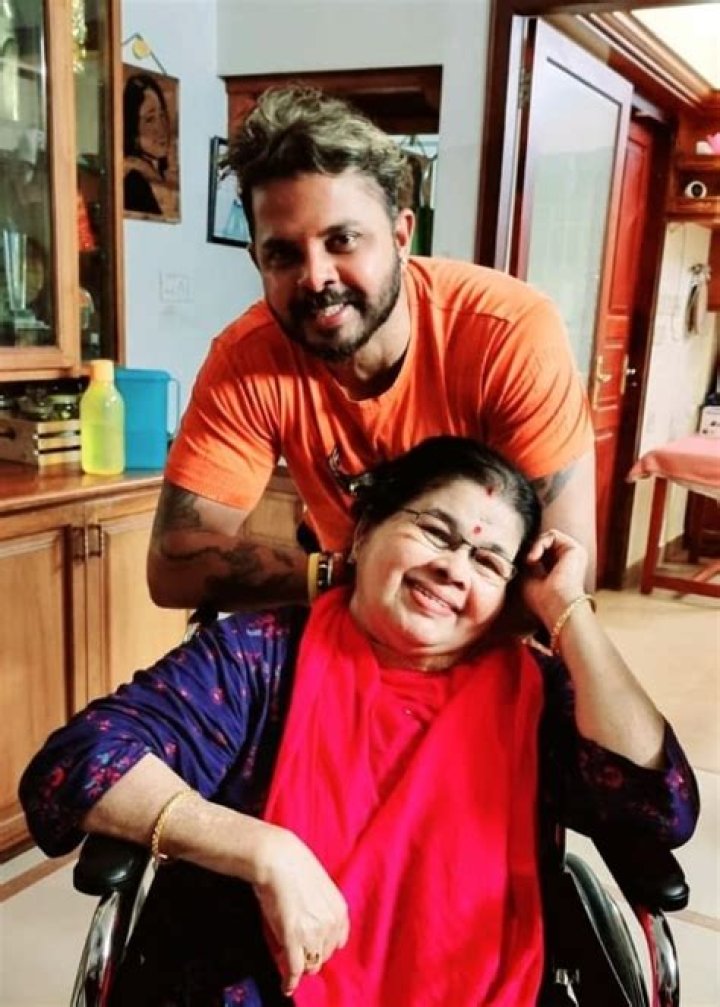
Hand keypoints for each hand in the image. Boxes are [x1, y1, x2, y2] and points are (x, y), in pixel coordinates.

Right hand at [251, 824, 349, 995]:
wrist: (278, 857)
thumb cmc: (294, 866)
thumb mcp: (320, 887)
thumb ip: (322, 909)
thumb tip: (312, 927)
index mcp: (339, 910)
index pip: (337, 942)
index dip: (324, 946)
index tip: (314, 948)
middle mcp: (331, 924)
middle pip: (324, 955)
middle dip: (311, 955)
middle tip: (296, 952)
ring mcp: (313, 932)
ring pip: (311, 964)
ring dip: (301, 966)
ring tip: (289, 964)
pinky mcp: (293, 938)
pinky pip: (295, 969)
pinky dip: (290, 981)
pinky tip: (287, 986)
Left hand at [521, 528, 588, 630]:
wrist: (558, 606)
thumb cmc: (543, 600)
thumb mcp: (529, 577)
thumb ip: (530, 561)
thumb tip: (524, 547)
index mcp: (561, 570)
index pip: (542, 552)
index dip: (529, 554)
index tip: (522, 566)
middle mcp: (570, 561)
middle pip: (545, 543)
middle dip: (531, 549)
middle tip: (526, 563)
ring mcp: (574, 554)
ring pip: (548, 537)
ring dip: (535, 546)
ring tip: (530, 561)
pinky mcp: (575, 548)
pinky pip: (553, 534)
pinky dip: (540, 543)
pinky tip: (534, 558)